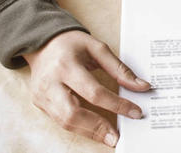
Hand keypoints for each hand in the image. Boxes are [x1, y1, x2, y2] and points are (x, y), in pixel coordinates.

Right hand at [23, 30, 150, 146]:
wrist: (42, 43)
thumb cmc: (71, 44)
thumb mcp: (98, 48)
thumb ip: (119, 69)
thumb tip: (141, 86)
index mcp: (66, 65)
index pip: (94, 92)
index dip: (116, 105)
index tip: (134, 112)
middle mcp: (50, 83)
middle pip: (72, 113)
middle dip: (96, 127)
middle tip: (116, 136)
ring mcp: (42, 96)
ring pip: (65, 122)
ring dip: (88, 132)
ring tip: (108, 136)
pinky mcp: (40, 104)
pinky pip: (60, 121)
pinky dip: (79, 127)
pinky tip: (94, 129)